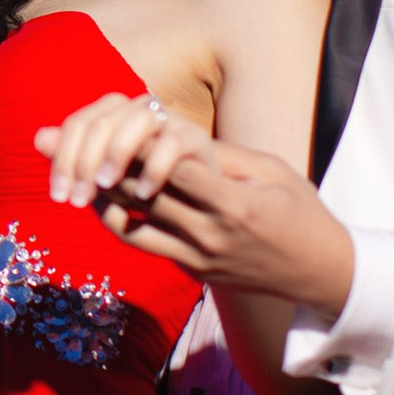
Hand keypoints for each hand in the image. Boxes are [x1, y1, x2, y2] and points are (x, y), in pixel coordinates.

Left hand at [36, 92, 210, 210]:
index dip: (63, 158)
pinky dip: (153, 168)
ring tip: (103, 187)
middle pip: (101, 122)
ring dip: (115, 156)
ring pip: (134, 124)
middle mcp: (142, 109)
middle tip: (76, 200)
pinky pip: (171, 145)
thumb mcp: (115, 176)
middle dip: (82, 163)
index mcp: (119, 113)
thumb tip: (39, 138)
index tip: (59, 196)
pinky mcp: (198, 140)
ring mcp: (171, 121)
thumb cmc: (155, 187)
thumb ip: (81, 158)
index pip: (79, 123)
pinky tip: (143, 194)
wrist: (211, 198)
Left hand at [96, 142, 355, 315]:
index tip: (111, 121)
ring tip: (80, 170)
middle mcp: (210, 235)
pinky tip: (103, 199)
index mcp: (234, 204)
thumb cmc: (300, 211)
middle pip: (143, 196)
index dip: (139, 145)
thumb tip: (175, 131)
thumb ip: (222, 155)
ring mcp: (198, 258)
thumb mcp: (271, 171)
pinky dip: (119, 221)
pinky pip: (144, 244)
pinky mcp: (191, 272)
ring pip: (132, 226)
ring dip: (102, 197)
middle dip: (106, 165)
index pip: (174, 169)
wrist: (320, 272)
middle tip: (73, 141)